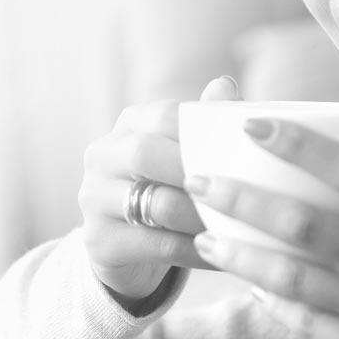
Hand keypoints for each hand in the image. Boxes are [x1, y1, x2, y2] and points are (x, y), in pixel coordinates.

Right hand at [79, 75, 238, 306]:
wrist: (128, 247)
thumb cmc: (167, 188)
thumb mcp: (182, 153)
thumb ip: (204, 122)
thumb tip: (226, 85)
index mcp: (128, 125)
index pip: (164, 115)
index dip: (203, 131)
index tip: (244, 150)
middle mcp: (102, 156)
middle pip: (147, 154)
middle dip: (198, 172)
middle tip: (241, 188)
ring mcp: (94, 199)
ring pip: (156, 204)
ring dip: (204, 216)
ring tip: (242, 225)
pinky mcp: (100, 241)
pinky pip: (157, 245)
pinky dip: (198, 250)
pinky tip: (226, 253)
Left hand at [185, 118, 338, 338]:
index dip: (301, 144)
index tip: (255, 123)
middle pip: (308, 225)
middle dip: (245, 199)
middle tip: (201, 180)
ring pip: (295, 279)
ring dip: (242, 256)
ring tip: (205, 238)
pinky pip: (309, 323)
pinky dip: (274, 301)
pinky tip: (249, 283)